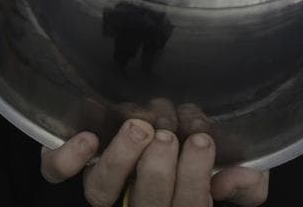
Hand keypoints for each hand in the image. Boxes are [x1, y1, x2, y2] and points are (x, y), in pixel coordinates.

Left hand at [40, 118, 268, 206]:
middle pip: (144, 205)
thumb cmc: (198, 137)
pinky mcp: (70, 158)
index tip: (201, 141)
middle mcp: (137, 197)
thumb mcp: (234, 157)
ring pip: (99, 193)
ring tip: (138, 129)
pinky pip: (56, 171)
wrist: (158, 106)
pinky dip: (68, 158)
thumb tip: (232, 179)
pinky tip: (88, 138)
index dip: (193, 180)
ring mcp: (102, 180)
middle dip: (158, 170)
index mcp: (177, 202)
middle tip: (167, 135)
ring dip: (120, 161)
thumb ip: (246, 179)